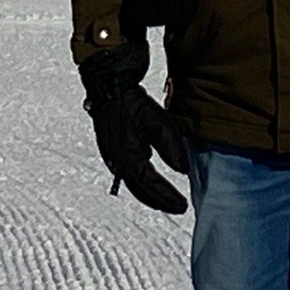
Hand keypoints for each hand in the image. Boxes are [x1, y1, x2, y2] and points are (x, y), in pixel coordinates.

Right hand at [78, 42, 189, 213]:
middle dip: (159, 200)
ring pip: (133, 182)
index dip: (167, 198)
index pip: (150, 186)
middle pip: (140, 190)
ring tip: (166, 198)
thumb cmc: (131, 101)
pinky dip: (141, 181)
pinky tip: (150, 179)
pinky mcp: (112, 147)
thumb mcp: (157, 121)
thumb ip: (171, 147)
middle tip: (176, 206)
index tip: (182, 206)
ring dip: (150, 193)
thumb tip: (182, 170)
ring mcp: (113, 155)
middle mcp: (118, 161)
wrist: (107, 83)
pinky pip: (129, 172)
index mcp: (128, 158)